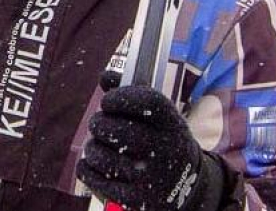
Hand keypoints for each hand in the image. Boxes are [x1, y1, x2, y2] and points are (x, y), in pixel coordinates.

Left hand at [77, 85, 223, 210]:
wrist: (188, 190)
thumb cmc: (163, 143)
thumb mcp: (159, 119)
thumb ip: (133, 94)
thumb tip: (106, 76)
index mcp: (173, 127)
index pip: (147, 102)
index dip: (120, 97)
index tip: (107, 101)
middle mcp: (167, 152)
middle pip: (117, 130)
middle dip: (99, 124)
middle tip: (99, 125)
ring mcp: (151, 180)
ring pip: (101, 154)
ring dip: (92, 147)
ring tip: (98, 146)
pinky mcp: (136, 202)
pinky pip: (94, 177)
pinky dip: (87, 168)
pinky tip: (95, 164)